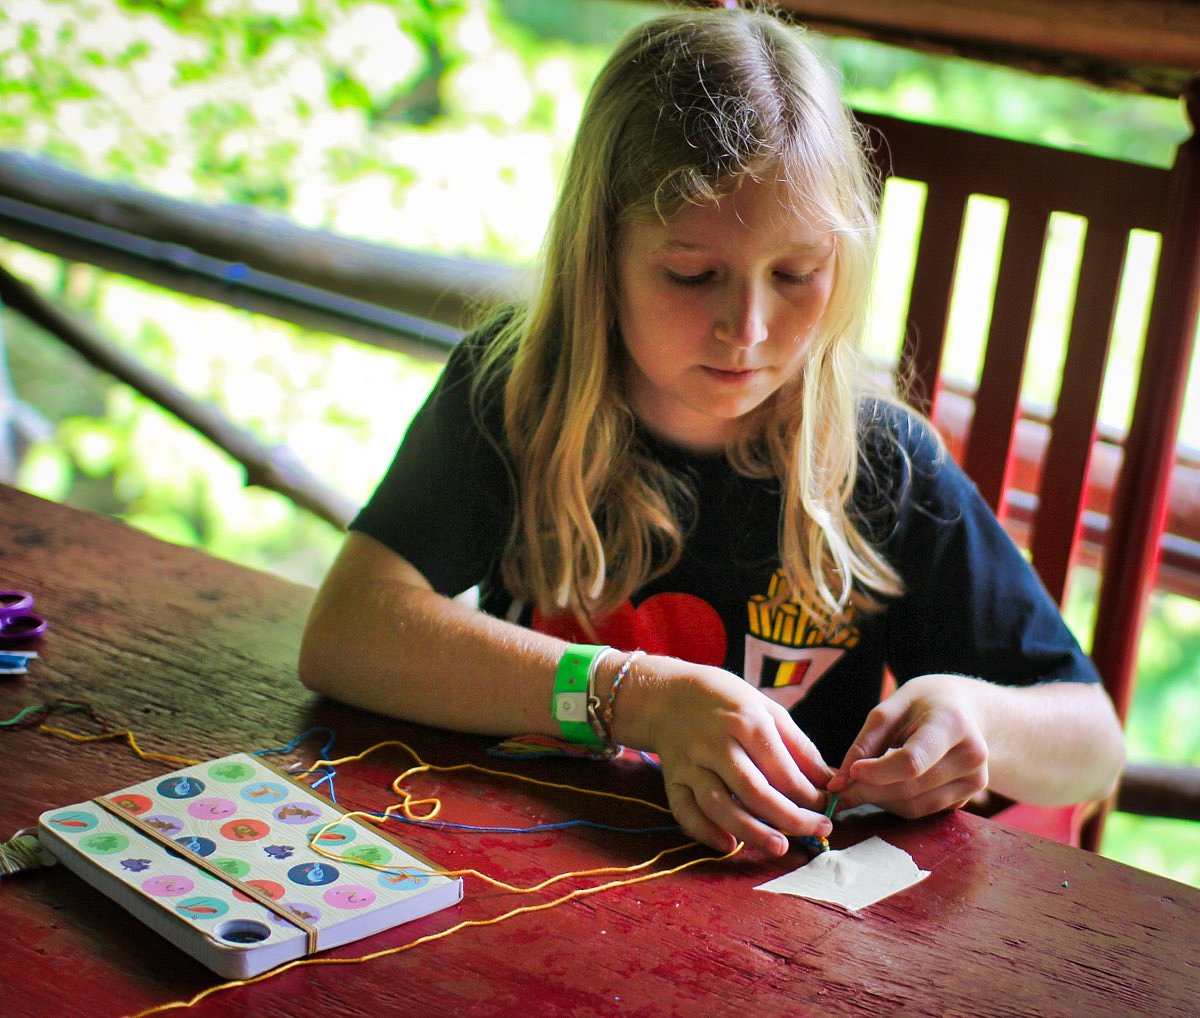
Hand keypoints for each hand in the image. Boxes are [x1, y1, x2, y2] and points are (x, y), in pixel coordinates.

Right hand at [626, 655, 833, 856]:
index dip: (808, 794)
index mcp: (745, 721)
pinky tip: (728, 845)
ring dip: (750, 832)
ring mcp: (691, 763)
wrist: (668, 694)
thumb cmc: (725, 700)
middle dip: (789, 818)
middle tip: (816, 831)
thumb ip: (797, 745)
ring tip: (779, 847)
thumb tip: (828, 780)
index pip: (781, 768)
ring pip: (719, 805)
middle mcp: (716, 743)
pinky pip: (685, 810)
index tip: (825, 809)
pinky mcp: (672, 778)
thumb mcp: (766, 708)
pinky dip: (704, 831)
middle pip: (754, 791)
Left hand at [828, 673, 988, 818]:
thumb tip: (841, 782)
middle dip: (869, 790)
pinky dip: (896, 804)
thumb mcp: (891, 707)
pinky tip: (884, 787)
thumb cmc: (923, 704)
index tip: (851, 771)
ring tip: (860, 785)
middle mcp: (971, 755)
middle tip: (840, 789)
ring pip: (914, 806)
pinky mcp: (969, 798)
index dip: (877, 772)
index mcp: (952, 723)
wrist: (966, 711)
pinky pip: (923, 811)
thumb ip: (865, 742)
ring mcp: (975, 780)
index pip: (912, 761)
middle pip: (910, 787)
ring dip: (879, 800)